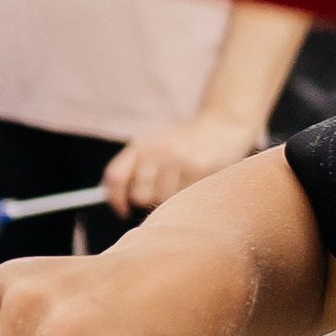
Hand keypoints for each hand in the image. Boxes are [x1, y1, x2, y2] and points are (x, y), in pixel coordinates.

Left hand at [102, 114, 261, 212]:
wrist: (221, 125)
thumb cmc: (183, 143)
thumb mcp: (154, 147)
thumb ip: (133, 168)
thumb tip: (114, 200)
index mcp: (140, 145)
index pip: (115, 176)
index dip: (115, 198)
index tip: (122, 210)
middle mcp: (156, 150)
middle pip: (139, 195)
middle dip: (150, 198)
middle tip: (163, 189)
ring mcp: (178, 159)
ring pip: (163, 199)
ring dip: (172, 196)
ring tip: (183, 179)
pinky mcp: (199, 168)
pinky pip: (186, 196)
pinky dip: (190, 193)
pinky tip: (197, 177)